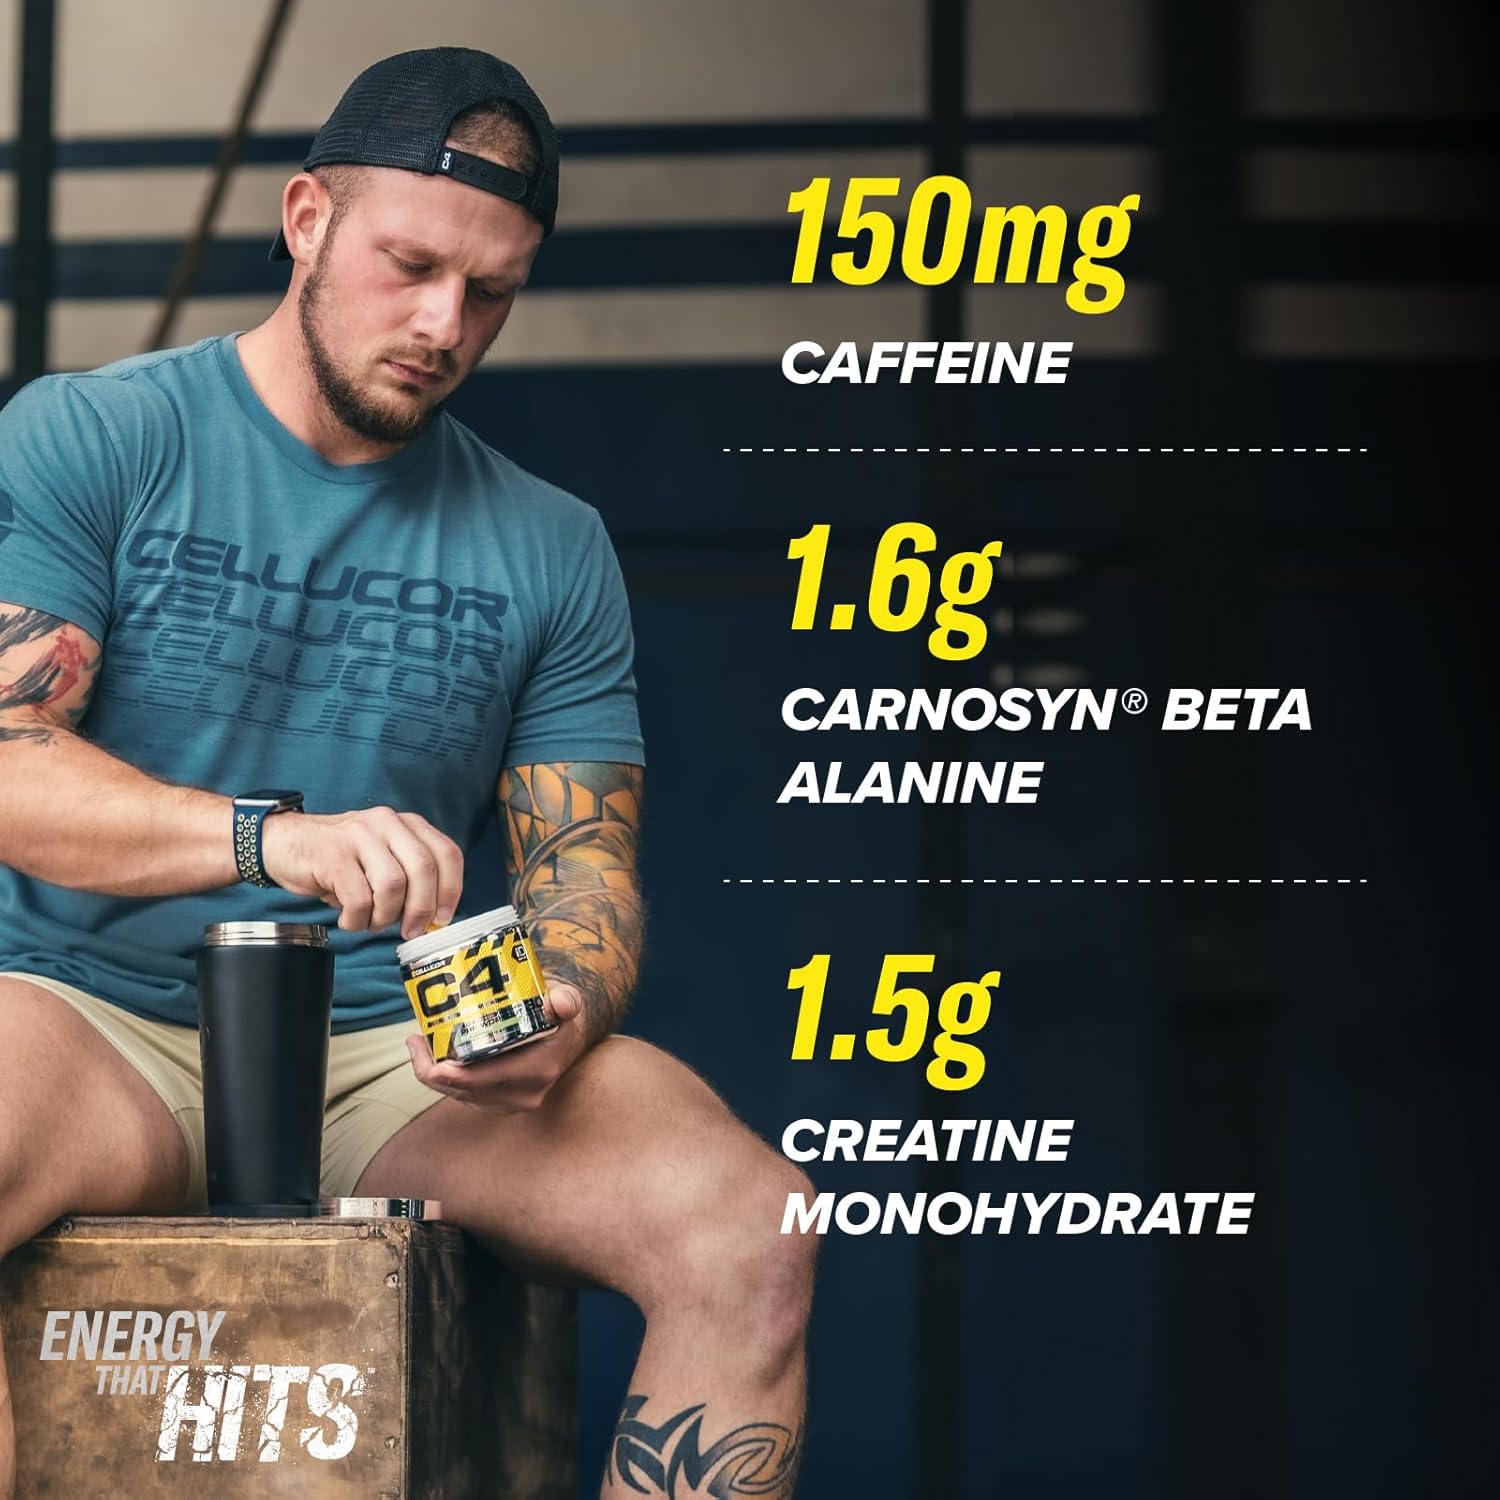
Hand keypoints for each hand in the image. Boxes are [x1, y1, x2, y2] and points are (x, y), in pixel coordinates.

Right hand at [261, 806, 463, 939]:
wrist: (284, 843)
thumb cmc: (339, 859)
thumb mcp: (381, 858)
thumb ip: (409, 878)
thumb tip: (433, 917)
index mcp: (405, 824)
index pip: (446, 853)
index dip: (451, 889)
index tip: (442, 917)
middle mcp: (387, 823)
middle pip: (423, 869)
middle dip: (421, 908)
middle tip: (410, 930)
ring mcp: (359, 836)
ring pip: (392, 885)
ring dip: (385, 915)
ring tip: (371, 922)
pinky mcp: (334, 855)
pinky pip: (359, 898)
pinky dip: (357, 918)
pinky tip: (348, 918)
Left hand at [403, 983, 586, 1112]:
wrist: (564, 1035)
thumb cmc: (557, 1013)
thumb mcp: (566, 998)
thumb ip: (565, 1000)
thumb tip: (559, 1004)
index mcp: (539, 1069)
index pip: (485, 1079)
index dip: (449, 1072)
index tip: (427, 1052)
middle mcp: (525, 1094)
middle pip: (464, 1090)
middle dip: (432, 1069)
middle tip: (415, 1041)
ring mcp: (510, 1103)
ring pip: (460, 1095)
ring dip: (435, 1073)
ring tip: (418, 1043)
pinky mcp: (498, 1103)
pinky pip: (464, 1095)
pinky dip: (446, 1078)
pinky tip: (433, 1054)